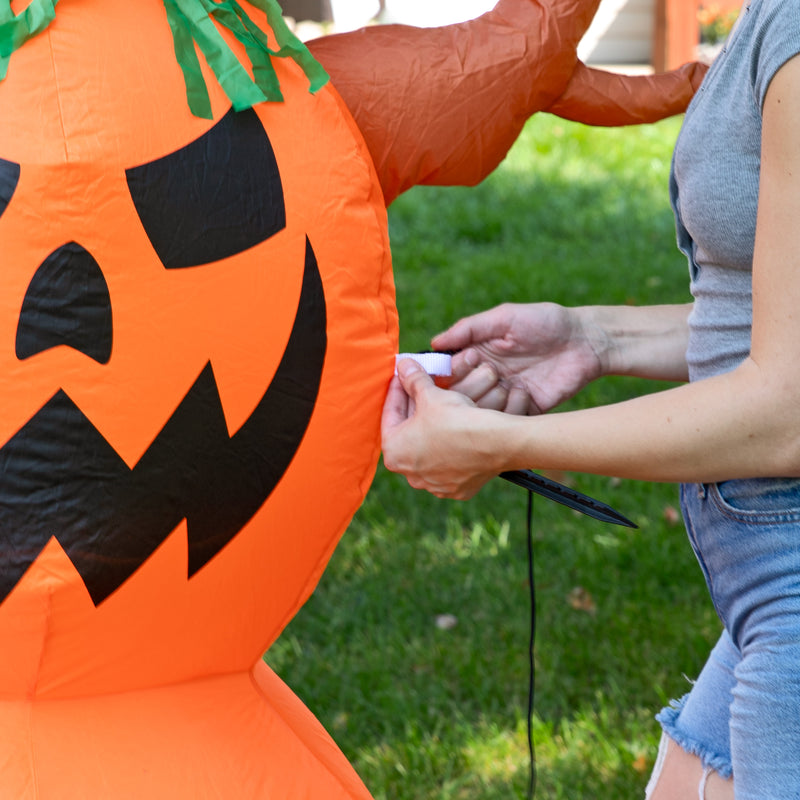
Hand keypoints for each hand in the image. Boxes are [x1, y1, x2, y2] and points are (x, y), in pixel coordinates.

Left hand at [381, 359, 504, 498]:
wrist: (497, 443)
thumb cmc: (457, 420)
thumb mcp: (431, 395)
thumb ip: (413, 380)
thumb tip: (403, 364)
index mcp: (394, 452)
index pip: (390, 414)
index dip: (398, 390)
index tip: (403, 377)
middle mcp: (410, 475)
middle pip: (408, 434)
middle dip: (414, 411)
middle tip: (421, 390)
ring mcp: (434, 485)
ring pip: (428, 451)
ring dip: (431, 431)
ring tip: (441, 411)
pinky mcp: (456, 490)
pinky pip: (448, 466)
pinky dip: (449, 450)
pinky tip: (457, 434)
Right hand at [433, 302, 603, 413]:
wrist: (586, 341)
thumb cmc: (545, 322)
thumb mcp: (504, 317)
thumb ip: (469, 328)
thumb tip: (434, 343)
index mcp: (477, 355)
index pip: (448, 372)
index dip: (452, 370)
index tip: (469, 359)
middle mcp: (486, 379)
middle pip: (459, 396)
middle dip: (470, 385)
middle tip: (491, 370)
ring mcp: (504, 397)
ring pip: (480, 413)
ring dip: (490, 399)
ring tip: (507, 381)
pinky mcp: (524, 412)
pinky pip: (506, 422)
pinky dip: (510, 410)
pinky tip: (524, 391)